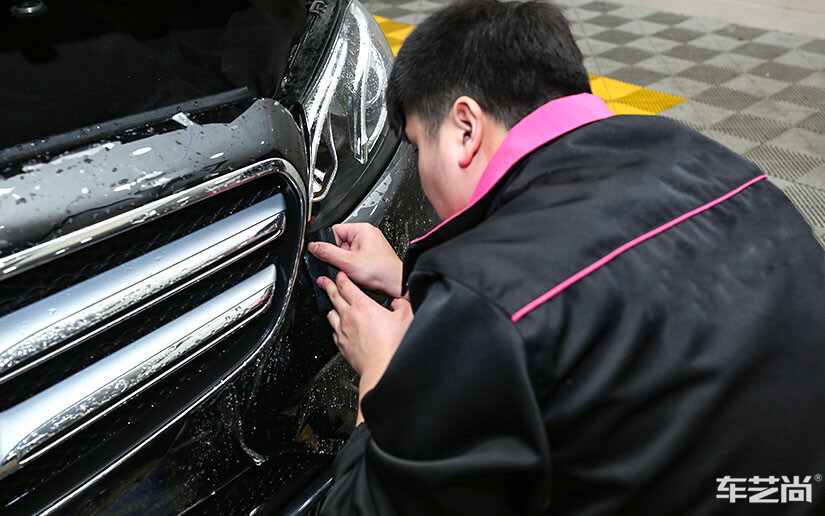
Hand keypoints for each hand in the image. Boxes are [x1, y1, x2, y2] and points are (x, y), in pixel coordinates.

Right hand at [309, 223, 403, 297]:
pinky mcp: (371, 254)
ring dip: (346, 262)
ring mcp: (370, 244)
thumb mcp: (348, 262)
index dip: (328, 244)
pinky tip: (358, 272)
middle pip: (339, 241)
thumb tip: (313, 247)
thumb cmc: (380, 271)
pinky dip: (353, 265)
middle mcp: (367, 233)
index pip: (334, 230)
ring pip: (346, 251)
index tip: (328, 255)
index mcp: (361, 229)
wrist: (395, 283)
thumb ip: (327, 253)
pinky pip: (355, 257)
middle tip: (344, 265)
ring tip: (353, 269)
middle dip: (338, 255)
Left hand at [318, 272, 413, 423]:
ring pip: (331, 314)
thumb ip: (402, 305)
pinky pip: (334, 332)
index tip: (339, 274)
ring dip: (332, 307)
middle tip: (324, 281)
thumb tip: (399, 303)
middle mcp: (349, 317)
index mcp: (363, 306)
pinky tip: (340, 328)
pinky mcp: (341, 346)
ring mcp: (343, 332)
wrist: (382, 369)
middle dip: (328, 286)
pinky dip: (336, 327)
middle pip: (333, 296)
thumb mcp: (406, 318)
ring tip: (333, 304)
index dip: (341, 278)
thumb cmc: (392, 346)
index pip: (346, 286)